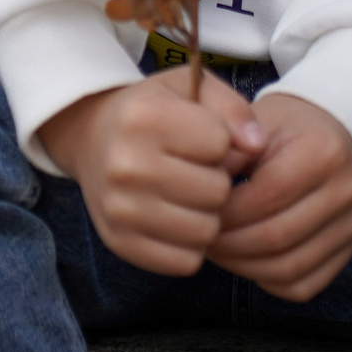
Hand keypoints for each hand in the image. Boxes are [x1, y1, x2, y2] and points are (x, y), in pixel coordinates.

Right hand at [39, 72, 266, 275]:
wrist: (94, 140)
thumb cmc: (154, 113)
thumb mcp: (190, 89)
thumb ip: (232, 108)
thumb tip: (257, 146)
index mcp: (142, 118)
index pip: (220, 143)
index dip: (221, 141)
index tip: (200, 138)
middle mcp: (125, 164)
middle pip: (216, 191)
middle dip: (217, 180)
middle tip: (195, 170)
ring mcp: (119, 209)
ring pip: (205, 231)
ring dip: (207, 215)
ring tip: (188, 195)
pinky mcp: (120, 243)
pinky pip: (185, 262)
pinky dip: (189, 245)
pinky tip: (176, 219)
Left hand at [208, 94, 351, 300]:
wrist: (329, 134)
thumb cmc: (284, 128)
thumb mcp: (256, 121)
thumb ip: (231, 149)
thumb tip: (204, 186)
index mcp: (323, 152)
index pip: (269, 194)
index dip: (228, 209)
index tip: (198, 208)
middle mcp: (346, 192)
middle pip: (278, 236)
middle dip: (229, 243)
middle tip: (201, 235)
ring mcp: (351, 227)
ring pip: (289, 269)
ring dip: (243, 266)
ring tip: (217, 249)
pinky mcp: (346, 252)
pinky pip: (302, 285)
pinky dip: (266, 280)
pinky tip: (245, 259)